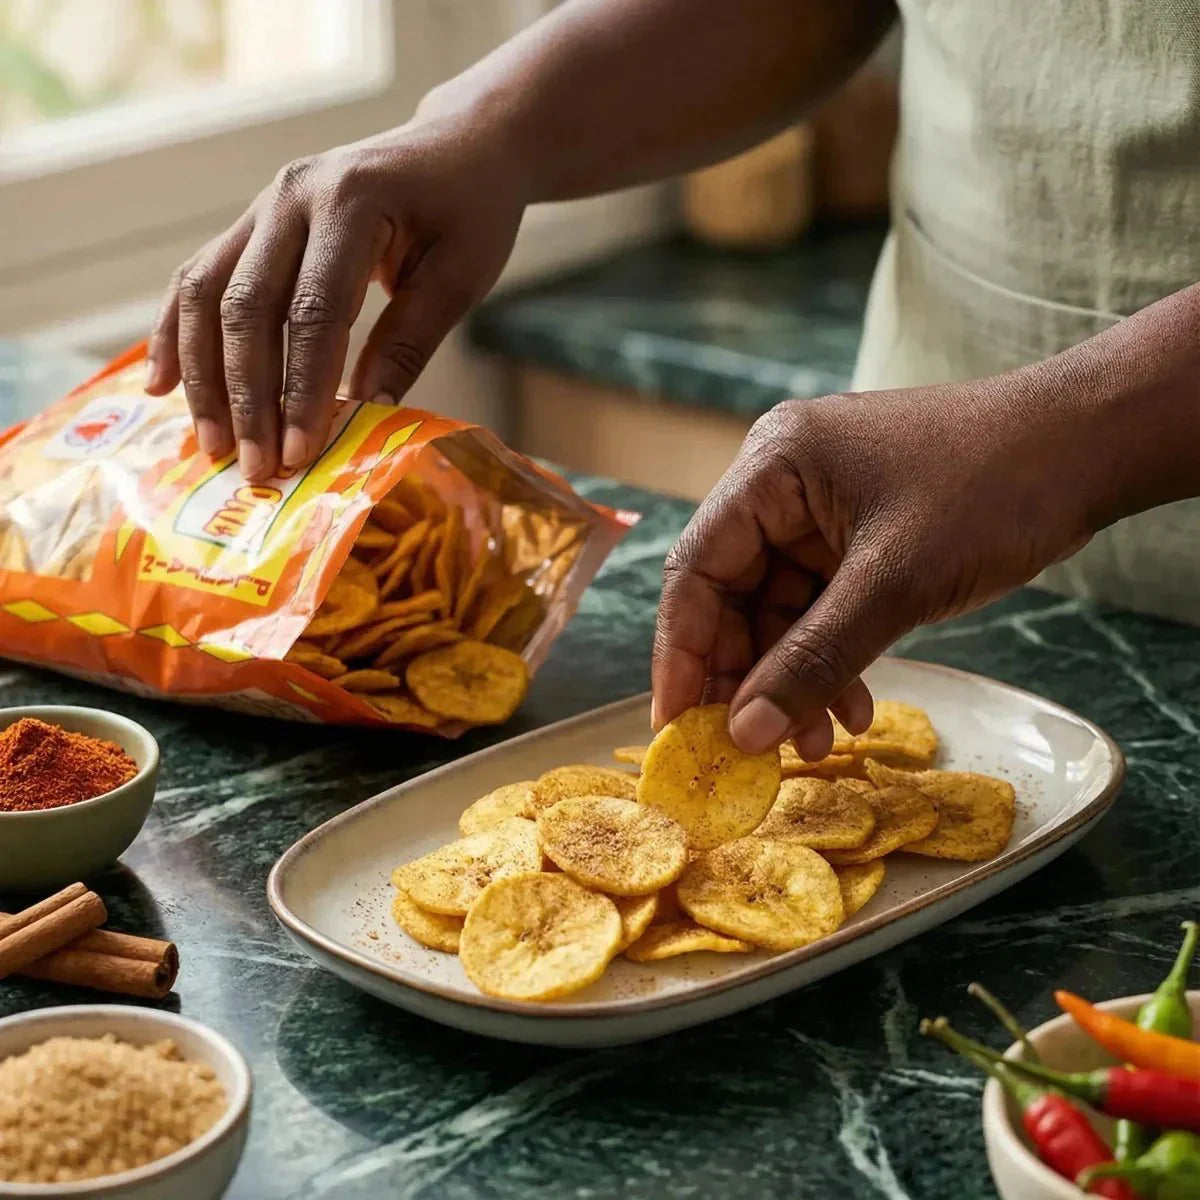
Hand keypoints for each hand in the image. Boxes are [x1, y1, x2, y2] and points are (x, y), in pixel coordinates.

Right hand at [145, 109, 527, 479]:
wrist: (457, 145)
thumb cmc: (469, 211)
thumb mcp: (459, 277)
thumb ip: (407, 343)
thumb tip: (363, 415)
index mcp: (350, 203)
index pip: (312, 312)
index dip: (300, 389)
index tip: (298, 453)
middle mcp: (292, 197)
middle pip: (247, 307)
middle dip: (247, 397)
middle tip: (253, 468)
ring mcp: (263, 206)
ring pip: (207, 293)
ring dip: (203, 376)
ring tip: (211, 445)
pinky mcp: (253, 225)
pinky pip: (199, 279)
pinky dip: (178, 333)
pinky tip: (162, 384)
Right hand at [652, 381, 1094, 757]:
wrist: (1089, 448)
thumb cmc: (994, 489)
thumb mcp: (896, 583)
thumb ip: (814, 659)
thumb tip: (744, 735)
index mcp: (772, 468)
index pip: (696, 568)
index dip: (682, 652)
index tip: (678, 727)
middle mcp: (783, 485)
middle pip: (733, 596)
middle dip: (748, 677)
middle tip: (751, 751)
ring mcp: (821, 511)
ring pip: (780, 612)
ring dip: (795, 678)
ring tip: (816, 743)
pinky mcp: (857, 537)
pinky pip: (823, 608)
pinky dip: (832, 659)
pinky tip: (851, 708)